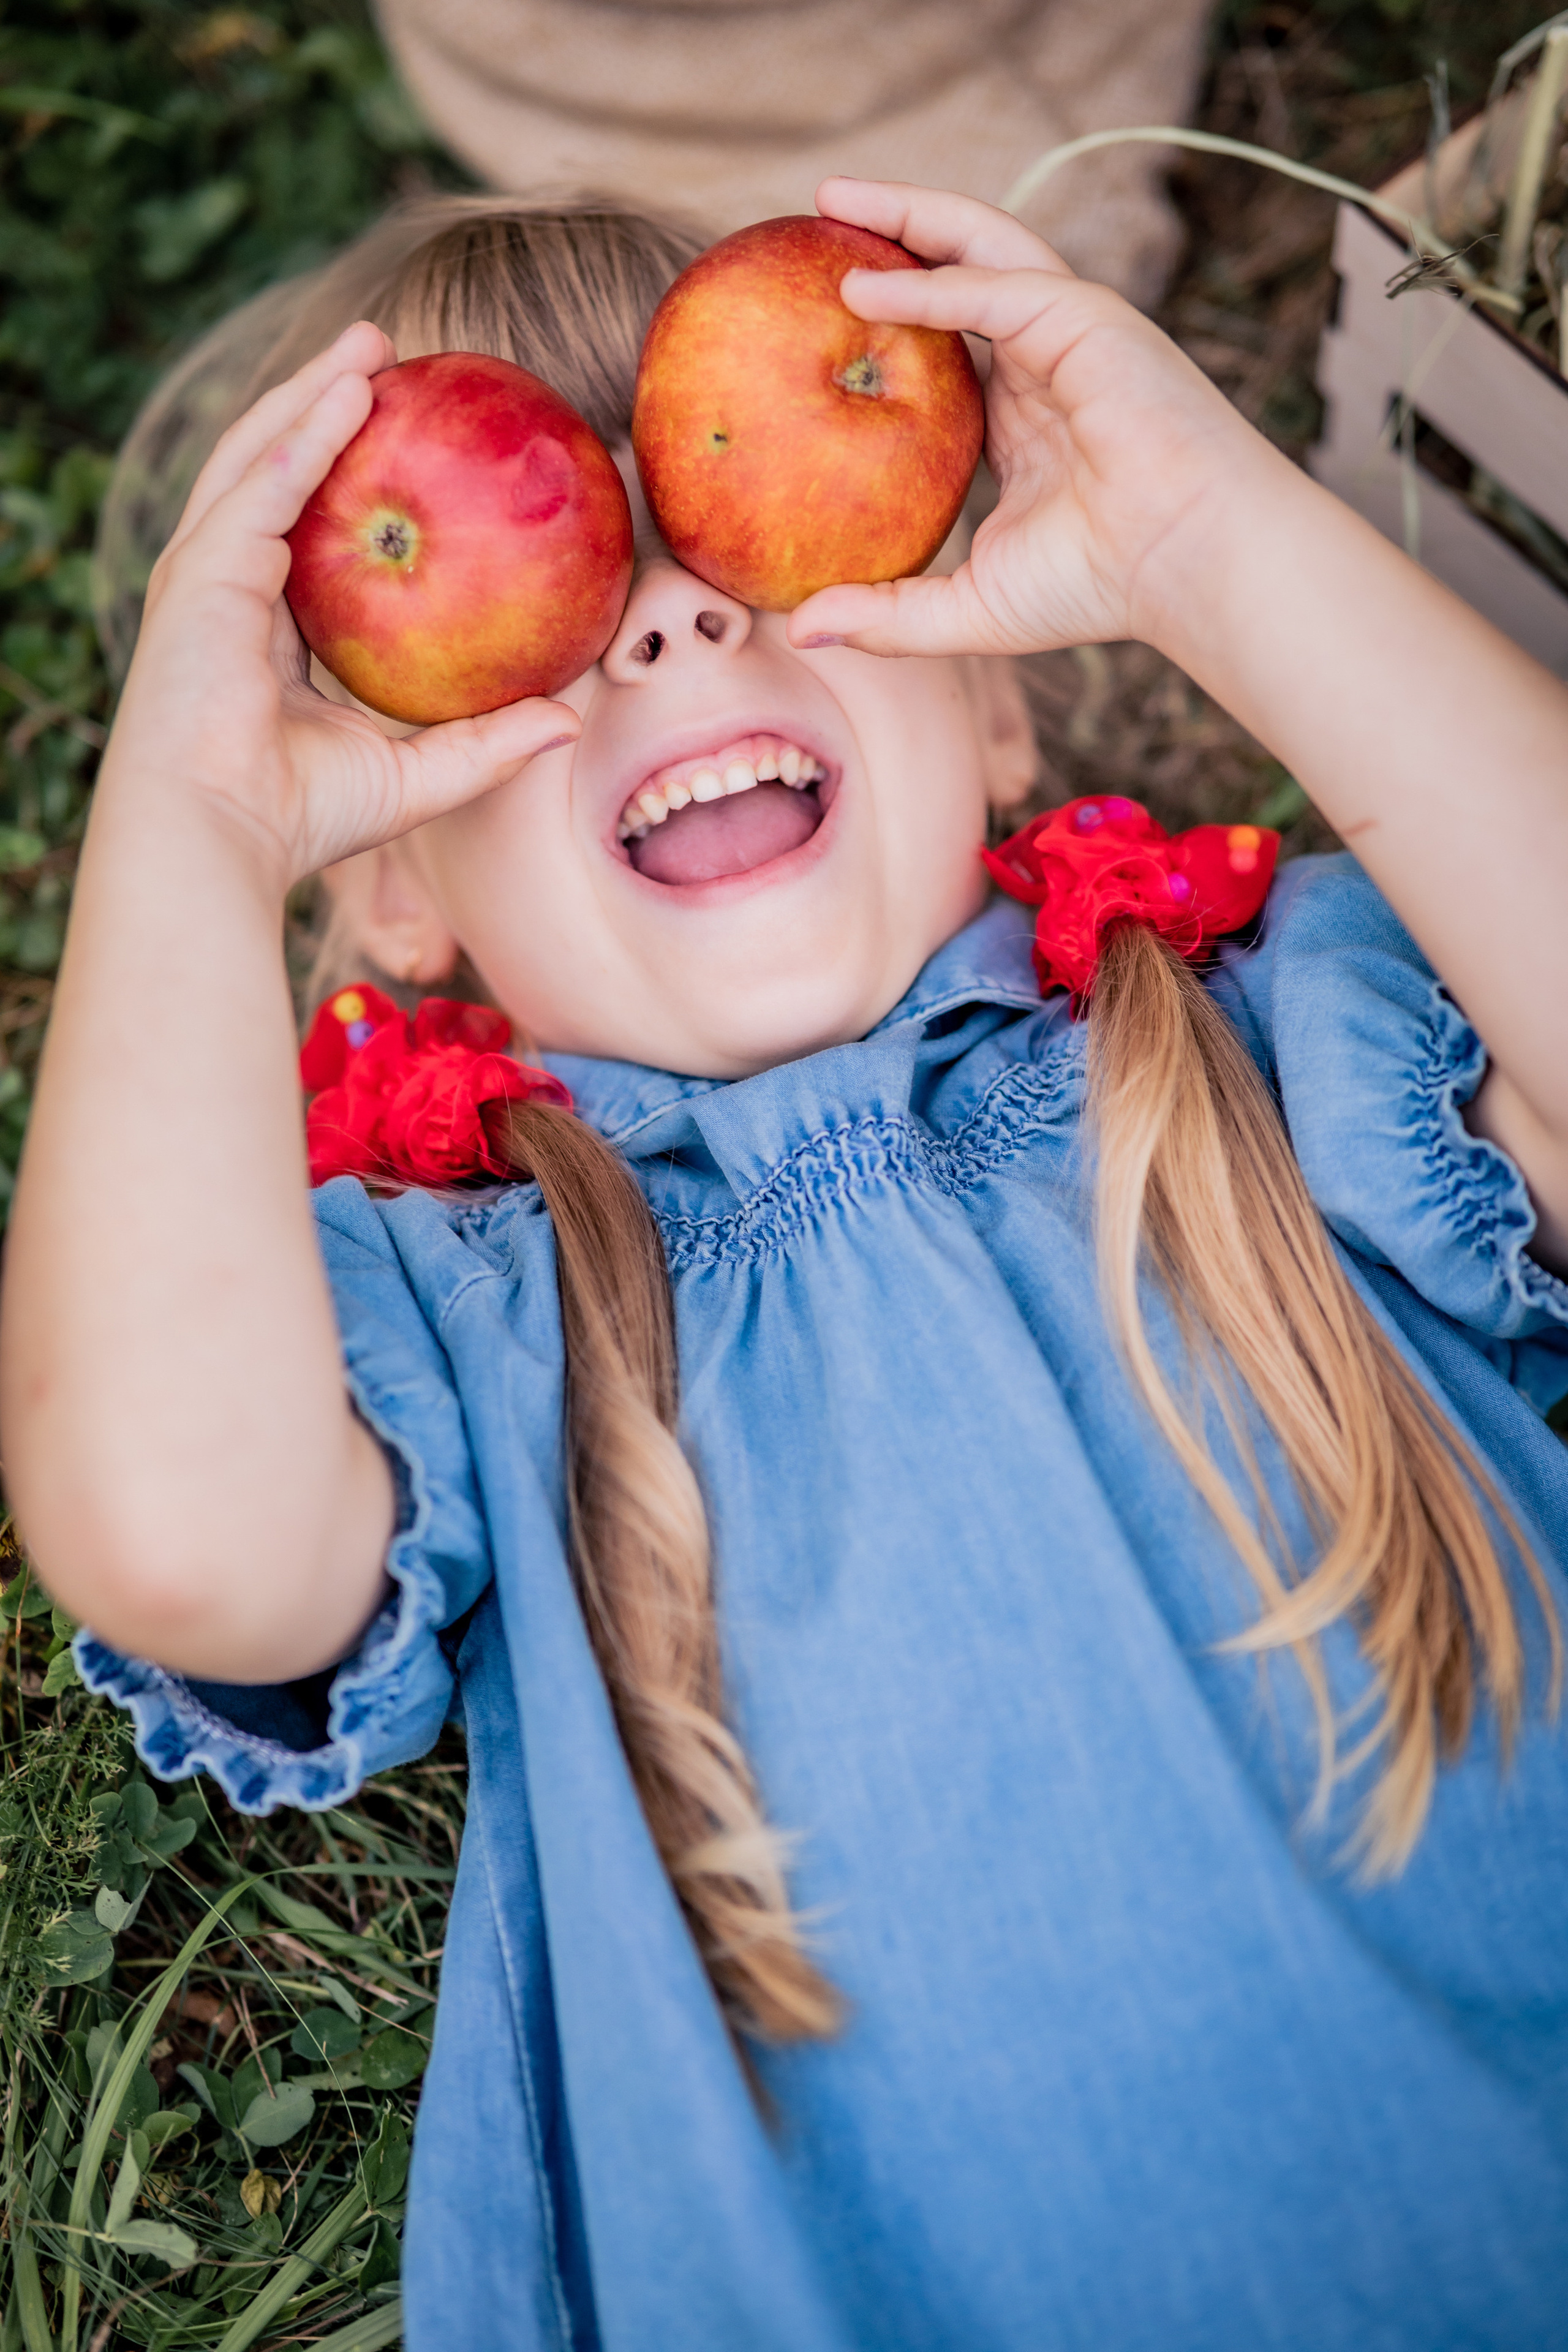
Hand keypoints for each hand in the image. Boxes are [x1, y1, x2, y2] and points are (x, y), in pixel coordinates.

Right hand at [102, 321, 580, 890]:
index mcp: (264, 627)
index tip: (410, 434)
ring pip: (262, 456)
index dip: (347, 475)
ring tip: (372, 342)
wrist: (219, 836)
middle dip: (327, 404)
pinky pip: (265, 482)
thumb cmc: (303, 817)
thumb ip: (487, 744)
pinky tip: (350, 388)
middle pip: (278, 472)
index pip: (307, 528)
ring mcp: (207, 574)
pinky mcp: (203, 570)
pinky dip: (306, 431)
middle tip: (391, 356)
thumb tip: (569, 723)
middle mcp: (230, 589)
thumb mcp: (418, 774)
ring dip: (316, 390)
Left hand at [787, 180, 1285, 660]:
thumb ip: (889, 614)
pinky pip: (993, 290)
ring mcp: (1066, 332)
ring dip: (905, 216)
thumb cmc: (1099, 586)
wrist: (1191, 566)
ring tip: (830, 200)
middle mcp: (1040, 360)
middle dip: (889, 230)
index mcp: (1020, 412)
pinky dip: (929, 285)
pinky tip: (863, 287)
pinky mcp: (1086, 322)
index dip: (884, 318)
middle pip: (955, 270)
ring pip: (977, 248)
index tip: (810, 311)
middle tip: (811, 216)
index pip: (942, 344)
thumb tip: (800, 630)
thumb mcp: (970, 608)